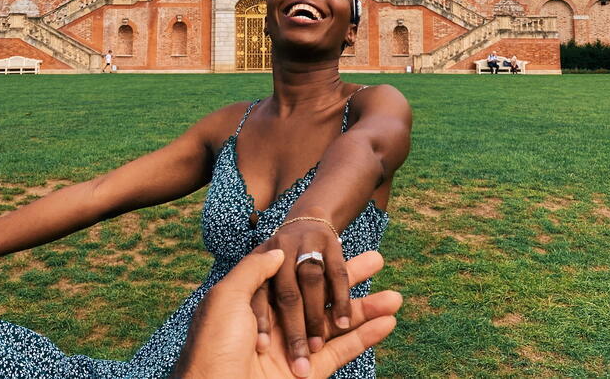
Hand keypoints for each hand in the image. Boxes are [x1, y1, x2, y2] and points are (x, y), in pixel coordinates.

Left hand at [175, 249, 400, 378]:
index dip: (320, 257)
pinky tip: (388, 322)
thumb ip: (255, 271)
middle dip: (352, 277)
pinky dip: (365, 337)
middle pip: (322, 292)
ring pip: (337, 321)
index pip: (296, 271)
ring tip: (397, 296)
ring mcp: (294, 347)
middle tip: (380, 261)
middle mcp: (278, 320)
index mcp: (258, 299)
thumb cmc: (213, 346)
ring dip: (367, 308)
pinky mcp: (307, 373)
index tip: (344, 244)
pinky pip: (340, 351)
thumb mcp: (226, 298)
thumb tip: (278, 250)